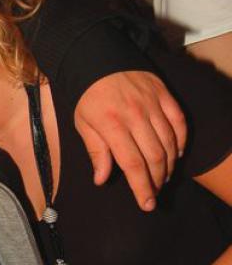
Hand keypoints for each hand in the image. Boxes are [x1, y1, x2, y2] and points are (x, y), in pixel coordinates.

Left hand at [74, 71, 186, 210]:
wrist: (98, 60)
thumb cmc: (88, 97)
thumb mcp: (83, 124)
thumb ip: (96, 152)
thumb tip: (101, 180)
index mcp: (112, 126)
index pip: (132, 164)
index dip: (142, 188)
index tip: (147, 204)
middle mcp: (136, 116)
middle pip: (154, 157)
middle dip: (156, 181)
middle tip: (154, 194)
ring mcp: (153, 104)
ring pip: (169, 143)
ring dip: (168, 165)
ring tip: (162, 178)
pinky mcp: (164, 95)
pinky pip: (179, 123)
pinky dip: (180, 142)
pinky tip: (175, 155)